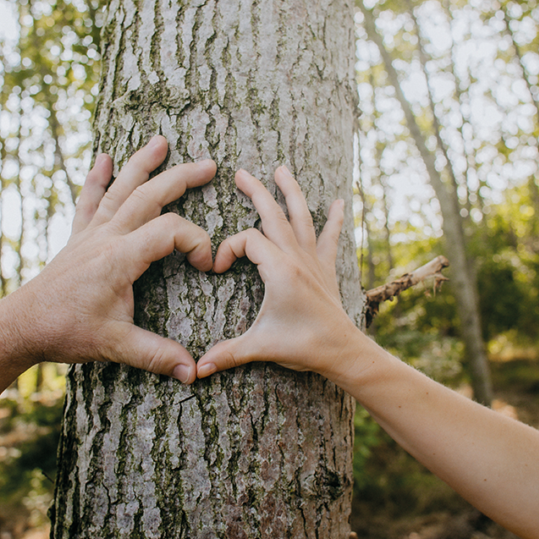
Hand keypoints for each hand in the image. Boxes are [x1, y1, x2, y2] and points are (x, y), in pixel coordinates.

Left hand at [0, 135, 215, 382]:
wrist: (19, 326)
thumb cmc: (64, 332)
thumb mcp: (114, 346)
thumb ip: (155, 355)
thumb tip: (193, 372)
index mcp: (120, 258)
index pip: (170, 231)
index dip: (197, 242)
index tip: (206, 267)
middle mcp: (106, 237)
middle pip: (148, 195)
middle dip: (181, 178)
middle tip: (209, 165)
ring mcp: (90, 235)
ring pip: (120, 190)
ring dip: (141, 164)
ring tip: (160, 141)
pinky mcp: (77, 240)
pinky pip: (88, 201)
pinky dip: (96, 179)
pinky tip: (102, 158)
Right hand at [196, 166, 358, 380]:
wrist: (342, 351)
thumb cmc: (303, 346)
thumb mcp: (260, 347)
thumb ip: (227, 354)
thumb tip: (196, 369)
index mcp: (280, 270)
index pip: (247, 240)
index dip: (227, 248)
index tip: (218, 269)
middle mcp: (297, 258)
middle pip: (274, 215)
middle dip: (257, 191)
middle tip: (240, 173)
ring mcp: (313, 260)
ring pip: (301, 216)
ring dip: (291, 191)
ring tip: (282, 169)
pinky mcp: (325, 269)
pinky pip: (329, 237)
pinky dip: (334, 219)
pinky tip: (339, 202)